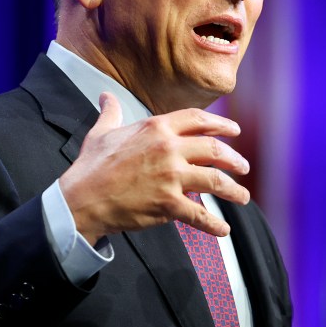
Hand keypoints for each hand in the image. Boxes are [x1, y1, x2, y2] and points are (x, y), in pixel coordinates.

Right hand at [60, 93, 250, 243]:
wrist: (81, 200)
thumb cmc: (90, 167)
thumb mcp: (101, 133)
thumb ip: (111, 113)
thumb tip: (106, 96)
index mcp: (156, 128)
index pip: (199, 120)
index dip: (222, 124)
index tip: (235, 131)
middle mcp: (168, 149)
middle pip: (215, 149)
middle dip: (234, 160)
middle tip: (244, 167)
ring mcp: (171, 177)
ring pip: (215, 181)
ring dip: (233, 190)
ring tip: (243, 197)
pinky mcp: (168, 204)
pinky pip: (200, 215)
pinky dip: (214, 225)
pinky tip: (223, 230)